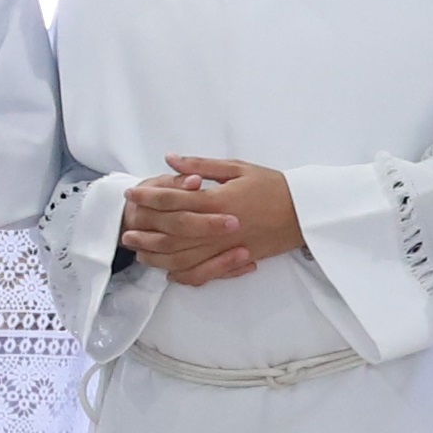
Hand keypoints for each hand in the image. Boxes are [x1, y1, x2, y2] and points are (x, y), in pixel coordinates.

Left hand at [129, 157, 306, 287]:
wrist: (306, 212)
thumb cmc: (273, 185)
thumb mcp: (238, 168)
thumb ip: (201, 165)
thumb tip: (169, 158)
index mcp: (218, 200)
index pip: (174, 200)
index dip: (149, 197)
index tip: (132, 194)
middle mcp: (219, 227)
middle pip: (172, 232)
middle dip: (146, 229)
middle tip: (126, 227)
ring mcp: (226, 248)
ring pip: (183, 256)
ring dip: (156, 255)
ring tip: (138, 250)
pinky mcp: (235, 261)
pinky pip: (203, 273)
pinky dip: (182, 274)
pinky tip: (168, 270)